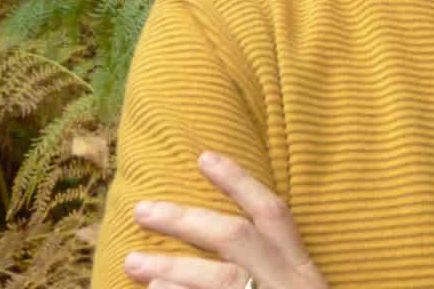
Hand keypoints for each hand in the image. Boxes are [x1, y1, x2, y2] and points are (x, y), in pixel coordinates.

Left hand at [125, 150, 327, 288]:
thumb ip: (269, 266)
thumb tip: (220, 237)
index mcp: (300, 268)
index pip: (273, 213)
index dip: (239, 182)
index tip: (204, 157)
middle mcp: (285, 282)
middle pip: (235, 239)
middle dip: (186, 221)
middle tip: (142, 209)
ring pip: (218, 281)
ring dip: (171, 270)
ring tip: (133, 263)